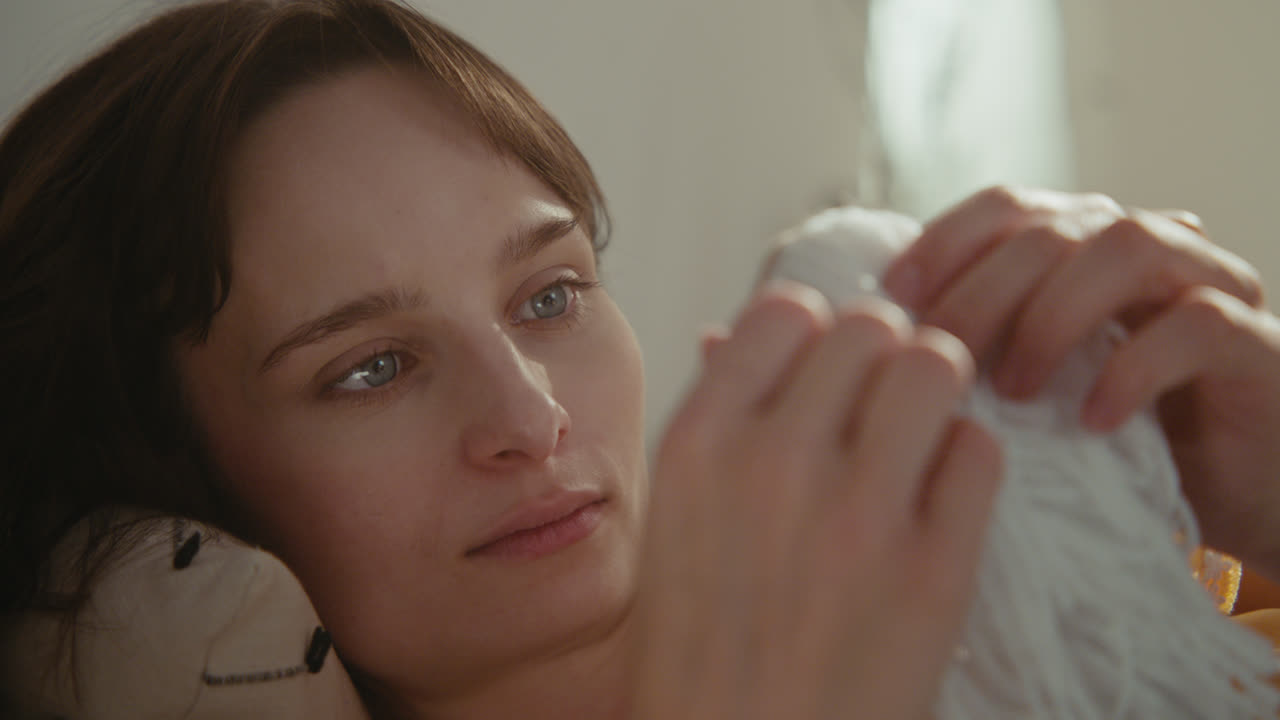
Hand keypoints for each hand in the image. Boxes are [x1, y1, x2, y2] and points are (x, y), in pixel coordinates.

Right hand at [628, 284, 1001, 719]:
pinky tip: (937, 500)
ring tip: (918, 434)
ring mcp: (858, 516)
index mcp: (699, 445)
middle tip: (879, 401)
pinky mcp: (935, 572)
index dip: (814, 329)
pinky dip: (966, 462)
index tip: (823, 363)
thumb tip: (733, 331)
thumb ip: (715, 425)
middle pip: (869, 328)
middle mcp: (774, 464)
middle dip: (881, 354)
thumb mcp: (675, 525)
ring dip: (934, 390)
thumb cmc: (700, 652)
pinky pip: (980, 451)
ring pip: (935, 367)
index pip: (785, 309)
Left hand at [882, 186, 1279, 578]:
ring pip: (1125, 248)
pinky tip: (1092, 420)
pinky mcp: (1257, 341)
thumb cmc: (1122, 439)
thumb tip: (881, 343)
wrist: (1245, 488)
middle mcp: (1145, 246)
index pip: (1007, 205)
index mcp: (1084, 246)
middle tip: (940, 356)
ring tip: (1012, 387)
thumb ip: (983, 348)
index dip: (944, 240)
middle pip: (1051, 228)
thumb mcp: (1038, 389)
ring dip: (1053, 314)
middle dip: (982, 289)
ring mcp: (1207, 284)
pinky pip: (1196, 326)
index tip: (890, 297)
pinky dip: (1133, 368)